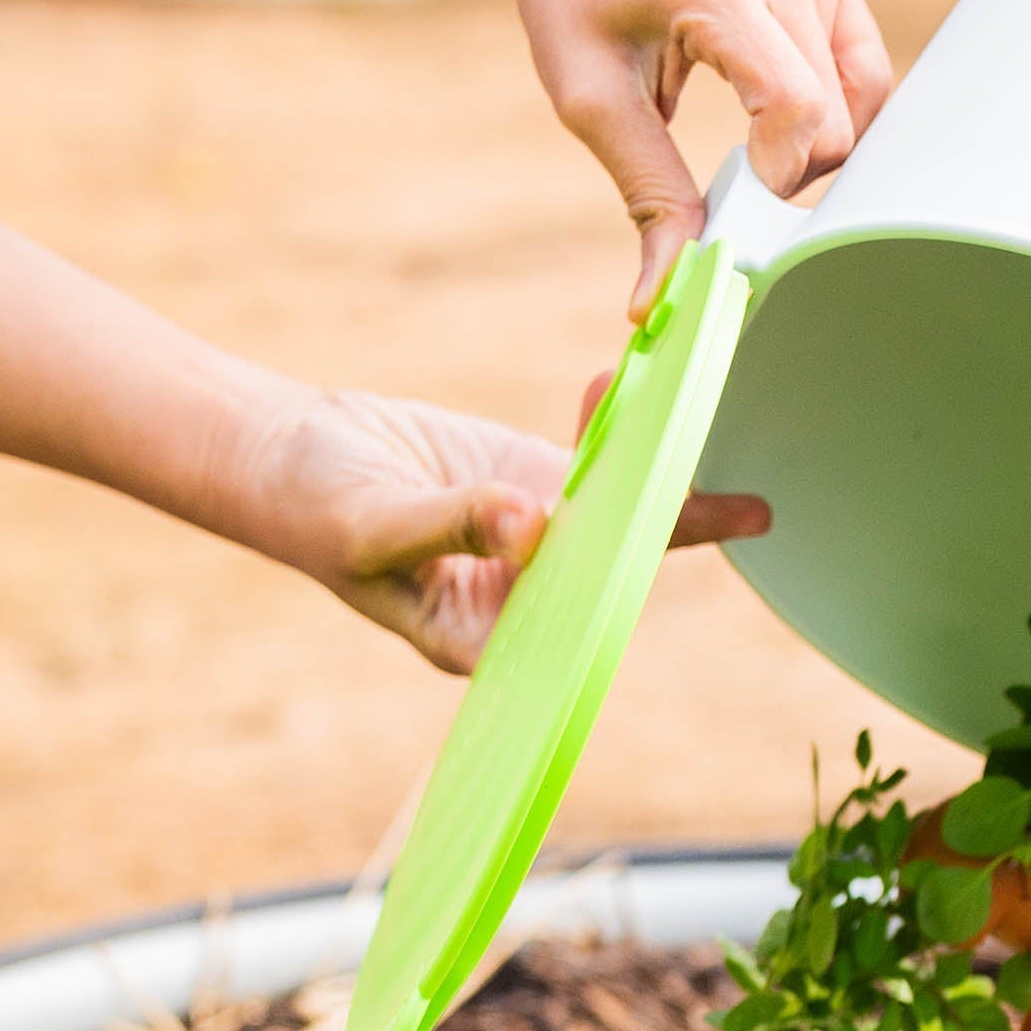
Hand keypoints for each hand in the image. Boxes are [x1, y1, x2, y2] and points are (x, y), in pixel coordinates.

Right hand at [227, 385, 769, 674]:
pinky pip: (595, 471)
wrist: (291, 460)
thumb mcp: (379, 524)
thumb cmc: (316, 509)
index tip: (666, 554)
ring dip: (658, 474)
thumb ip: (453, 526)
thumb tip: (529, 527)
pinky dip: (621, 432)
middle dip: (669, 536)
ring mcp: (533, 544)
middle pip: (610, 573)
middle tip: (740, 509)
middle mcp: (521, 602)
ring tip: (706, 431)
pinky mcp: (533, 490)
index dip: (623, 591)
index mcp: (483, 639)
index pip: (571, 623)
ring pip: (614, 518)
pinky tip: (643, 392)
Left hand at [494, 0, 892, 317]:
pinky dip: (834, 121)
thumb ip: (644, 195)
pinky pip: (866, 78)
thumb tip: (662, 296)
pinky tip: (780, 125)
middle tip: (732, 183)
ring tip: (755, 152)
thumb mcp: (589, 100)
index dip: (774, 183)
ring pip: (864, 107)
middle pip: (836, 122)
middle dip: (792, 179)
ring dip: (818, 154)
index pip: (794, 111)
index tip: (731, 205)